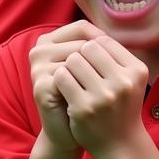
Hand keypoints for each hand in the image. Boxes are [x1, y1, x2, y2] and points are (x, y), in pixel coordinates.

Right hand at [29, 21, 104, 152]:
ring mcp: (38, 68)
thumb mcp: (90, 67)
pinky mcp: (41, 86)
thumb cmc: (85, 94)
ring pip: (78, 60)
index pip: (82, 27)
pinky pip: (72, 78)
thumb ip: (96, 47)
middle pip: (82, 43)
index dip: (102, 40)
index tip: (115, 57)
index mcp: (50, 40)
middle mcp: (40, 49)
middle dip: (101, 62)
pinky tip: (91, 98)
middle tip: (108, 79)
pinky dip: (86, 89)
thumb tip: (120, 31)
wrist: (71, 131)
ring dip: (95, 77)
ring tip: (99, 89)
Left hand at [51, 33, 148, 158]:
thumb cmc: (122, 106)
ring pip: (73, 60)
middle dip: (80, 55)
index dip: (93, 46)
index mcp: (136, 71)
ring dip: (69, 67)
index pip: (106, 41)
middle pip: (88, 48)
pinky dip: (60, 80)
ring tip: (73, 79)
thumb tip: (94, 33)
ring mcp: (103, 96)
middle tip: (79, 69)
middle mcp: (123, 82)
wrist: (120, 144)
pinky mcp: (84, 108)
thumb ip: (116, 57)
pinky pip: (62, 78)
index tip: (90, 59)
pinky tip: (64, 88)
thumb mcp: (130, 80)